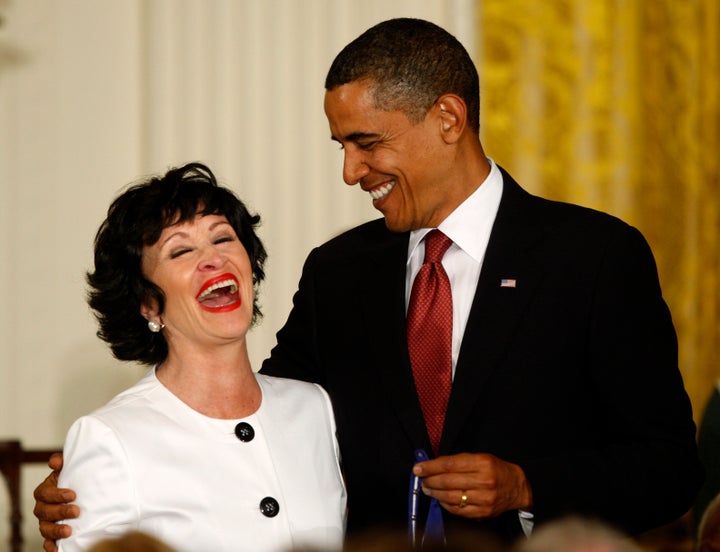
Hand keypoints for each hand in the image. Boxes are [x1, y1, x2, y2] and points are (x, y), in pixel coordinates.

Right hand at [32, 452, 77, 551]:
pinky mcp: (53, 534)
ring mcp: (47, 521)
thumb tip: (55, 462)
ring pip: (45, 528)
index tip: (73, 494)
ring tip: (69, 531)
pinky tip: (57, 550)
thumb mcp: (70, 468)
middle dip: (59, 512)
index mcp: (45, 491)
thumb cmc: (75, 479)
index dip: (56, 494)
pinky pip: (48, 542)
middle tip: (76, 511)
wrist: (83, 491)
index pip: (44, 493)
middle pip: (44, 512)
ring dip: (55, 531)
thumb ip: (62, 462)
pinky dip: (51, 547)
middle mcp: (43, 507)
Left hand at [412, 452, 532, 518]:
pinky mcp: (483, 512)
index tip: (418, 467)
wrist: (517, 487)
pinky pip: (458, 510)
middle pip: (448, 481)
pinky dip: (445, 504)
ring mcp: (484, 499)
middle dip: (429, 480)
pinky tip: (440, 499)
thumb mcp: (480, 457)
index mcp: (482, 463)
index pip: (449, 464)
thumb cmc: (495, 469)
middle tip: (421, 479)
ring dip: (434, 493)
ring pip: (451, 497)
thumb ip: (457, 460)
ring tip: (427, 488)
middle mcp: (484, 481)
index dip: (430, 466)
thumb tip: (433, 465)